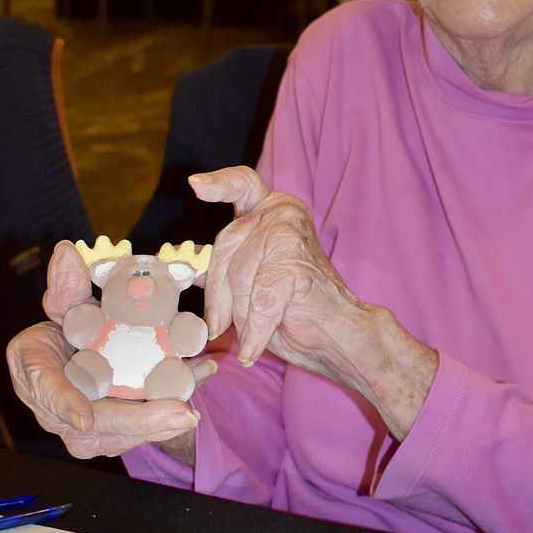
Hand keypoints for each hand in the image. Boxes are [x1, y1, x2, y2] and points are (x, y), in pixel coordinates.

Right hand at [5, 241, 210, 459]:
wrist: (70, 358)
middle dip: (145, 422)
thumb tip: (65, 251)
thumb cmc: (60, 333)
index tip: (86, 417)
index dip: (67, 405)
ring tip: (201, 379)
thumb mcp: (60, 307)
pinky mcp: (119, 431)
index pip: (50, 395)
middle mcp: (65, 415)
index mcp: (39, 381)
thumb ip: (65, 286)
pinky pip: (150, 423)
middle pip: (104, 424)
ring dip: (171, 411)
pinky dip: (177, 398)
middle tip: (182, 413)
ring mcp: (93, 429)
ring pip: (133, 431)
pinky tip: (201, 374)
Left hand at [191, 168, 437, 438]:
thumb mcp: (250, 284)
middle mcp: (283, 213)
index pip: (242, 183)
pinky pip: (260, 302)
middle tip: (218, 326)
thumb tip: (192, 270)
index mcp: (272, 210)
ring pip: (240, 275)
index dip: (219, 183)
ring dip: (241, 316)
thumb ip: (226, 270)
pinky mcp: (296, 264)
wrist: (341, 335)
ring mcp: (290, 234)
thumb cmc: (295, 310)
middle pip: (226, 244)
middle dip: (219, 293)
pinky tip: (252, 349)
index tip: (195, 185)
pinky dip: (255, 331)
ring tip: (252, 335)